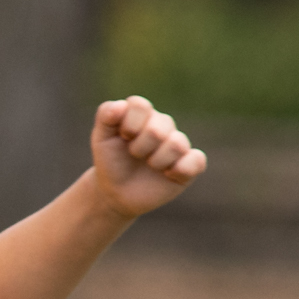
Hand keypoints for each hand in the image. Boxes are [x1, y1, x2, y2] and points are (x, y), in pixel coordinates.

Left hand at [89, 96, 204, 219]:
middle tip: (134, 155)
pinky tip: (168, 175)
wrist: (116, 192)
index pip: (140, 106)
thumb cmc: (110, 161)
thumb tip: (120, 106)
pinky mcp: (189, 164)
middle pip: (157, 128)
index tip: (122, 137)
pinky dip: (181, 169)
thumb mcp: (101, 139)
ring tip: (149, 166)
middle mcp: (163, 125)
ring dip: (157, 161)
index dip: (129, 124)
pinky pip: (197, 161)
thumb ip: (105, 116)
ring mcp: (177, 144)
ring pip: (177, 144)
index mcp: (143, 114)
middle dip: (140, 147)